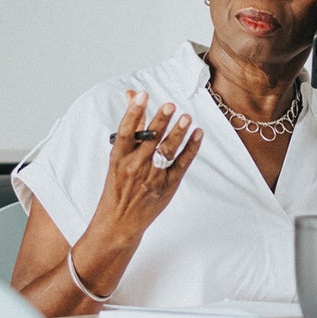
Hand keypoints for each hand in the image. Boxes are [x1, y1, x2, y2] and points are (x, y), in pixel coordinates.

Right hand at [90, 90, 203, 244]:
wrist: (120, 221)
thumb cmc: (118, 185)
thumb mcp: (118, 157)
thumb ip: (131, 127)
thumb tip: (133, 96)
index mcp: (119, 158)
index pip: (126, 132)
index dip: (133, 112)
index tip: (142, 96)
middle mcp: (135, 167)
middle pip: (150, 140)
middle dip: (160, 121)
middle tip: (170, 105)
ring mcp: (152, 177)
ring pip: (167, 151)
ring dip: (178, 133)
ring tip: (186, 118)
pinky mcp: (168, 186)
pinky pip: (182, 164)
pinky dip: (191, 148)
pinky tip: (197, 134)